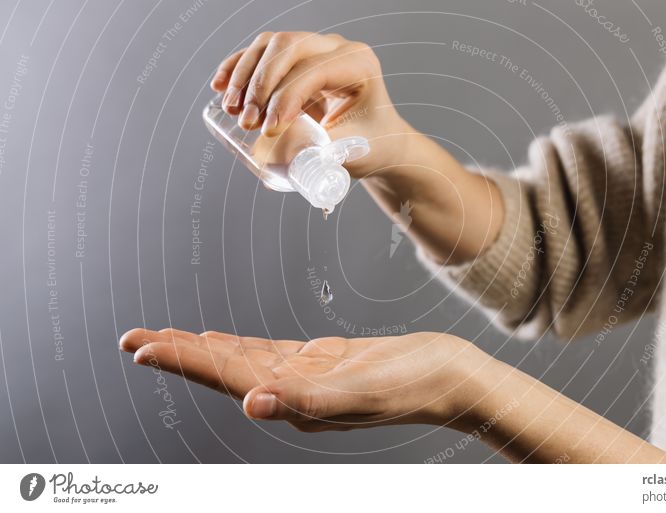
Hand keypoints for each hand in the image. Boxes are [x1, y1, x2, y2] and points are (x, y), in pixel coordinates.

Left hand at [119, 329, 484, 431]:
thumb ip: (306, 400)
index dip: (184, 361)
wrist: (450, 376)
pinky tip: (220, 338)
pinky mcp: (322, 361)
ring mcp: (307, 378)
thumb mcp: (361, 390)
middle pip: (224, 370)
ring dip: (201, 349)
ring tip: (165, 338)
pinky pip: (268, 352)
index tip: (143, 347)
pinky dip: (239, 344)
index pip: (227, 379)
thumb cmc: (414, 384)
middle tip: (134, 339)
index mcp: (297, 401)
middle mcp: (294, 393)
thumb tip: (252, 405)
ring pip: (241, 360)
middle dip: (178, 353)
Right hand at [210, 31, 407, 177]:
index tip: (268, 130)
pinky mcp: (295, 61)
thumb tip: (274, 157)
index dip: (285, 96)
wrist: (378, 143)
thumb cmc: (373, 147)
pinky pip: (261, 54)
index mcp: (358, 65)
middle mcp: (337, 49)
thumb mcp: (354, 151)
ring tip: (232, 109)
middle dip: (261, 83)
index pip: (314, 70)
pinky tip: (221, 87)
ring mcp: (315, 50)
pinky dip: (238, 67)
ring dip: (244, 75)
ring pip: (270, 46)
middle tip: (246, 120)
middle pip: (288, 47)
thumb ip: (319, 152)